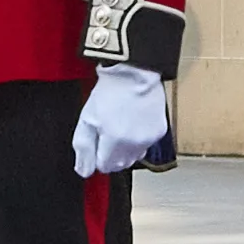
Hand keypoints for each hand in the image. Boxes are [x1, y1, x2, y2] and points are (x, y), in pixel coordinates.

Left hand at [70, 61, 171, 179]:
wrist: (135, 72)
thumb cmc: (111, 90)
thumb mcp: (87, 118)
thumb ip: (83, 148)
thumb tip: (84, 171)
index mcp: (115, 141)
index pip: (104, 166)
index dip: (98, 154)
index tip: (98, 141)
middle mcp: (134, 144)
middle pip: (120, 164)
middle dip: (111, 154)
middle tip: (108, 132)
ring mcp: (149, 138)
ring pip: (134, 157)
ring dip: (126, 148)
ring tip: (121, 125)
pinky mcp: (159, 132)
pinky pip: (146, 145)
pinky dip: (139, 139)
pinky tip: (133, 122)